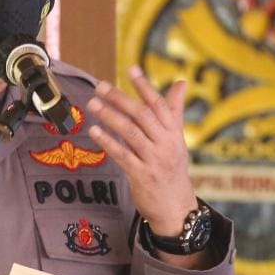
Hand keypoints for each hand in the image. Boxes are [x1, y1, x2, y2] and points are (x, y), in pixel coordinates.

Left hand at [85, 66, 197, 235]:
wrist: (176, 207)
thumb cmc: (173, 169)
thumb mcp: (178, 139)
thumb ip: (175, 110)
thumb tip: (181, 83)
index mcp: (175, 132)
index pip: (159, 104)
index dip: (144, 85)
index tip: (130, 68)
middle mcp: (166, 144)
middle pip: (142, 115)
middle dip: (120, 98)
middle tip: (101, 86)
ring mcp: (154, 160)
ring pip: (131, 133)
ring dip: (110, 116)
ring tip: (93, 104)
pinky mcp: (142, 175)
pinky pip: (122, 154)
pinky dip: (108, 142)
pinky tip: (95, 131)